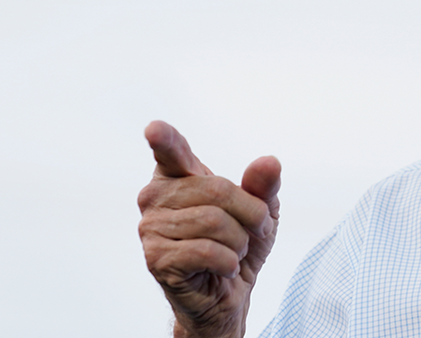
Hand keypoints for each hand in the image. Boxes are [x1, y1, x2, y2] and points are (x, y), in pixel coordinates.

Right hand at [138, 121, 280, 337]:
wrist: (229, 291)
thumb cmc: (238, 241)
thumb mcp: (261, 209)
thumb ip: (263, 184)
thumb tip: (269, 163)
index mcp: (176, 176)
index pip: (172, 152)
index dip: (165, 140)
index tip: (154, 129)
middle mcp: (155, 197)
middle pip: (219, 191)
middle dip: (251, 213)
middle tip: (254, 230)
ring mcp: (150, 228)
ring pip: (214, 222)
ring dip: (239, 241)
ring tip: (233, 250)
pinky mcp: (156, 259)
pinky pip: (207, 251)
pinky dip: (229, 261)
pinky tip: (224, 267)